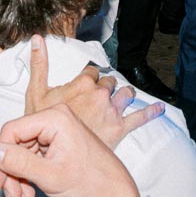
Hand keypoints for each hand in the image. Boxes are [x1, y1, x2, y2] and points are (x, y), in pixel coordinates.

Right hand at [0, 104, 141, 196]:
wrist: (113, 191)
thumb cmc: (93, 180)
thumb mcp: (50, 175)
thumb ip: (19, 162)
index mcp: (55, 118)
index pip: (12, 131)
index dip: (0, 158)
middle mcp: (55, 120)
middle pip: (15, 143)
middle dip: (10, 172)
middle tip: (10, 193)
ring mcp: (56, 132)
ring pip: (21, 152)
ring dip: (18, 177)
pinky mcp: (57, 144)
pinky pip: (32, 157)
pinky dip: (27, 175)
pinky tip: (29, 191)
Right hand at [25, 35, 163, 148]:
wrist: (57, 158)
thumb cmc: (44, 127)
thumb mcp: (35, 93)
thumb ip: (38, 63)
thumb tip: (37, 38)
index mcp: (82, 83)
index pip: (92, 70)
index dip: (89, 77)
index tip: (85, 84)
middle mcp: (100, 94)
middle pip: (108, 82)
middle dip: (105, 87)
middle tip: (98, 97)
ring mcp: (112, 110)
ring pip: (125, 95)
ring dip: (124, 95)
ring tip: (122, 98)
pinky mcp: (120, 128)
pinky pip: (140, 117)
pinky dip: (151, 112)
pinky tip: (160, 108)